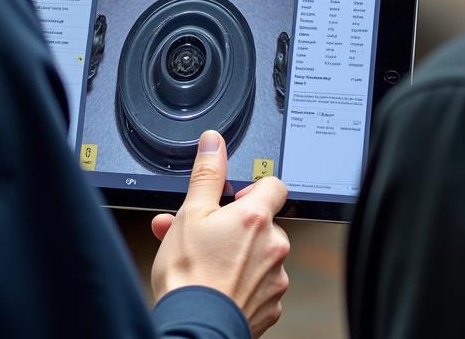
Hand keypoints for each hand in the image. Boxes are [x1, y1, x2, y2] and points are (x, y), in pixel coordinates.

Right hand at [151, 131, 289, 336]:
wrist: (194, 328)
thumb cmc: (190, 276)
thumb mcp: (189, 213)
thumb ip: (207, 174)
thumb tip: (213, 143)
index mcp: (256, 218)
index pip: (274, 186)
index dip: (253, 188)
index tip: (234, 198)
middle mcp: (274, 246)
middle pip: (264, 223)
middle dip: (236, 226)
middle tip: (207, 233)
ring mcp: (275, 279)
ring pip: (259, 255)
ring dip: (236, 254)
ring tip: (204, 262)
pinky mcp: (270, 307)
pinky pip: (259, 285)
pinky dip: (241, 282)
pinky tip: (215, 284)